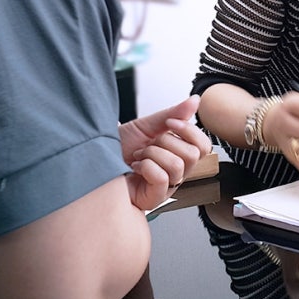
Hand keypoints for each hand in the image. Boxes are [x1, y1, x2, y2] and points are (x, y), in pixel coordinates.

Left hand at [119, 95, 211, 209]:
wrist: (95, 157)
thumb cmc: (119, 146)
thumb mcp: (147, 125)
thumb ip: (174, 113)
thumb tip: (195, 101)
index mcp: (178, 153)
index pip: (203, 146)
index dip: (190, 131)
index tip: (169, 123)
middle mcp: (176, 171)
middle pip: (194, 155)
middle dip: (166, 142)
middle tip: (149, 144)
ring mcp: (167, 186)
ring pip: (177, 165)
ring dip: (152, 154)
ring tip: (140, 156)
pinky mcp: (154, 198)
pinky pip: (161, 179)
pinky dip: (146, 168)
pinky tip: (137, 168)